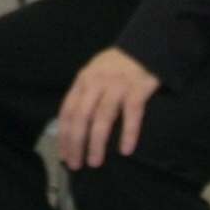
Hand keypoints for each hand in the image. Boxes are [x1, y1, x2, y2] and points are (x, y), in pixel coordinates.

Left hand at [51, 47, 161, 167]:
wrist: (146, 45)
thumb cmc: (118, 64)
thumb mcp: (95, 72)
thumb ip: (84, 94)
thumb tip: (73, 125)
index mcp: (83, 80)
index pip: (68, 110)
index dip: (64, 134)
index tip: (64, 154)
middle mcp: (97, 83)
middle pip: (81, 116)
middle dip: (76, 143)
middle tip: (76, 164)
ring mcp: (117, 86)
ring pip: (102, 117)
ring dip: (97, 142)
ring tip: (94, 161)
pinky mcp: (137, 89)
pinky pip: (132, 115)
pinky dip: (128, 133)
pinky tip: (125, 150)